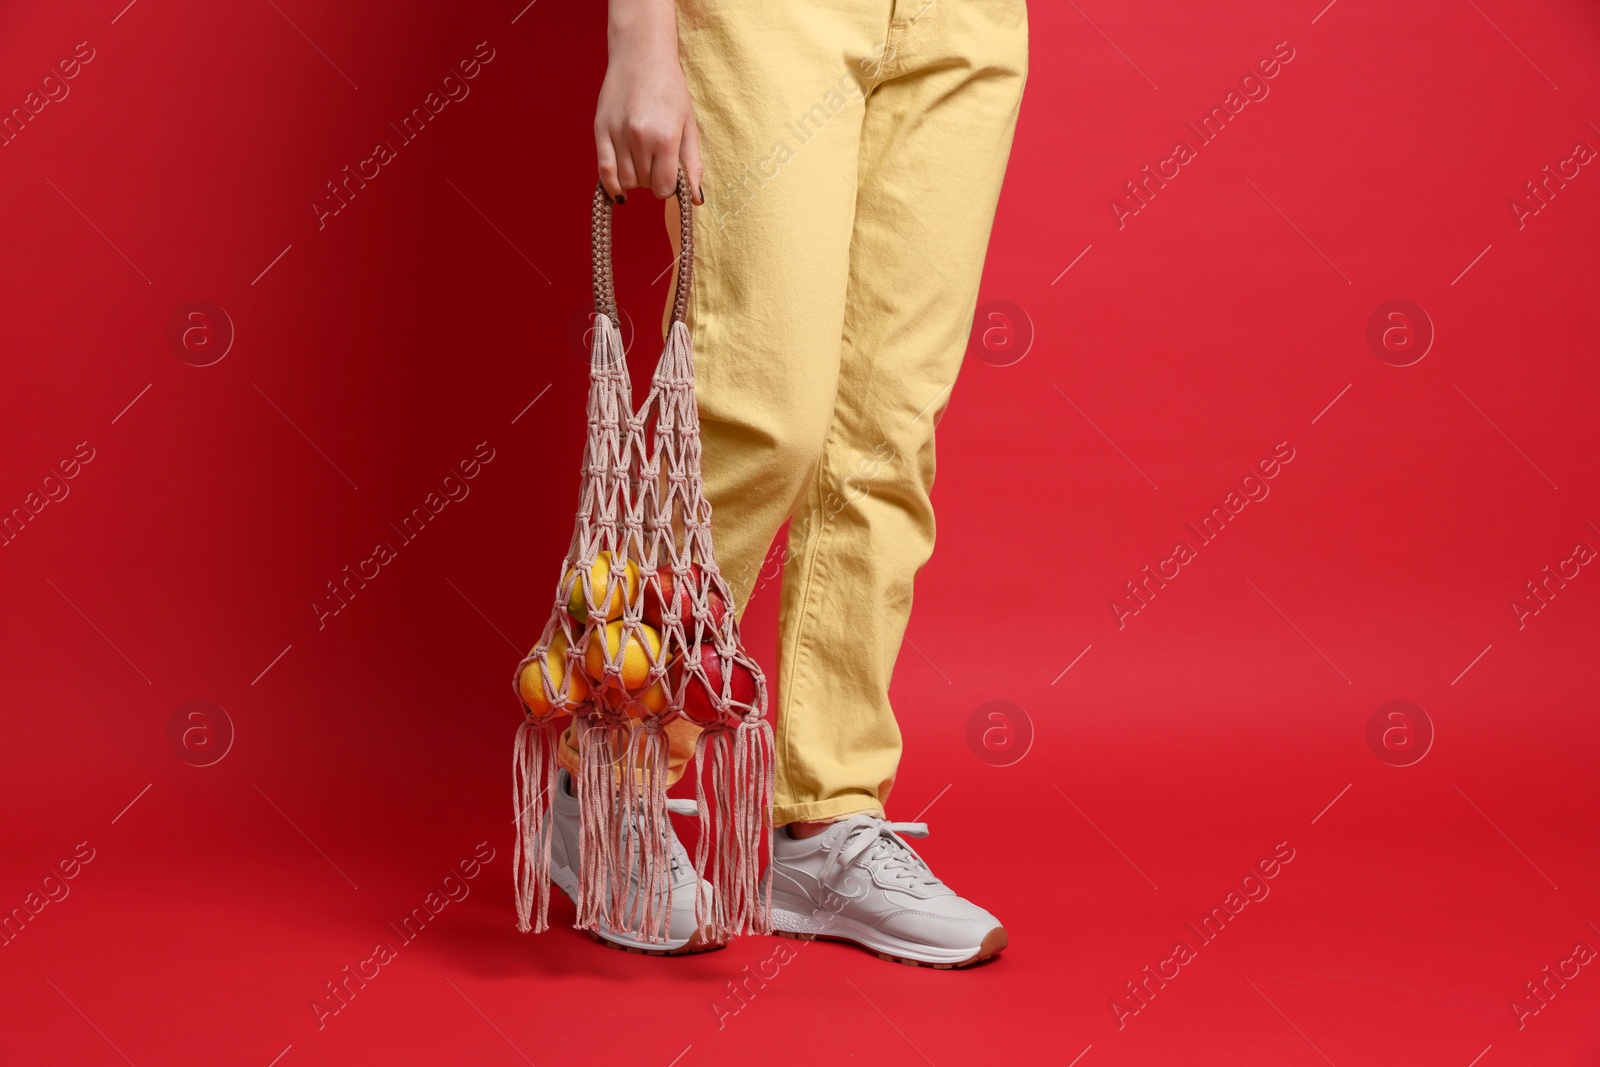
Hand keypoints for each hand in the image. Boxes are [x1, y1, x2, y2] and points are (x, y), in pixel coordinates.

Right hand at [595, 0, 703, 204]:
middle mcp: (640, 138)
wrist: (641, 57)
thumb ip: (692, 163)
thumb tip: (697, 200)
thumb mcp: (688, 125)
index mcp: (666, 138)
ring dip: (635, 179)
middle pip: (645, 184)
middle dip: (652, 180)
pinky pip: (604, 171)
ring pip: (625, 181)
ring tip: (641, 162)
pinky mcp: (600, 130)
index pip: (664, 187)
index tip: (669, 176)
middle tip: (656, 161)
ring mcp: (618, 134)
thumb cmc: (670, 90)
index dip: (668, 187)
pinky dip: (612, 184)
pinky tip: (619, 190)